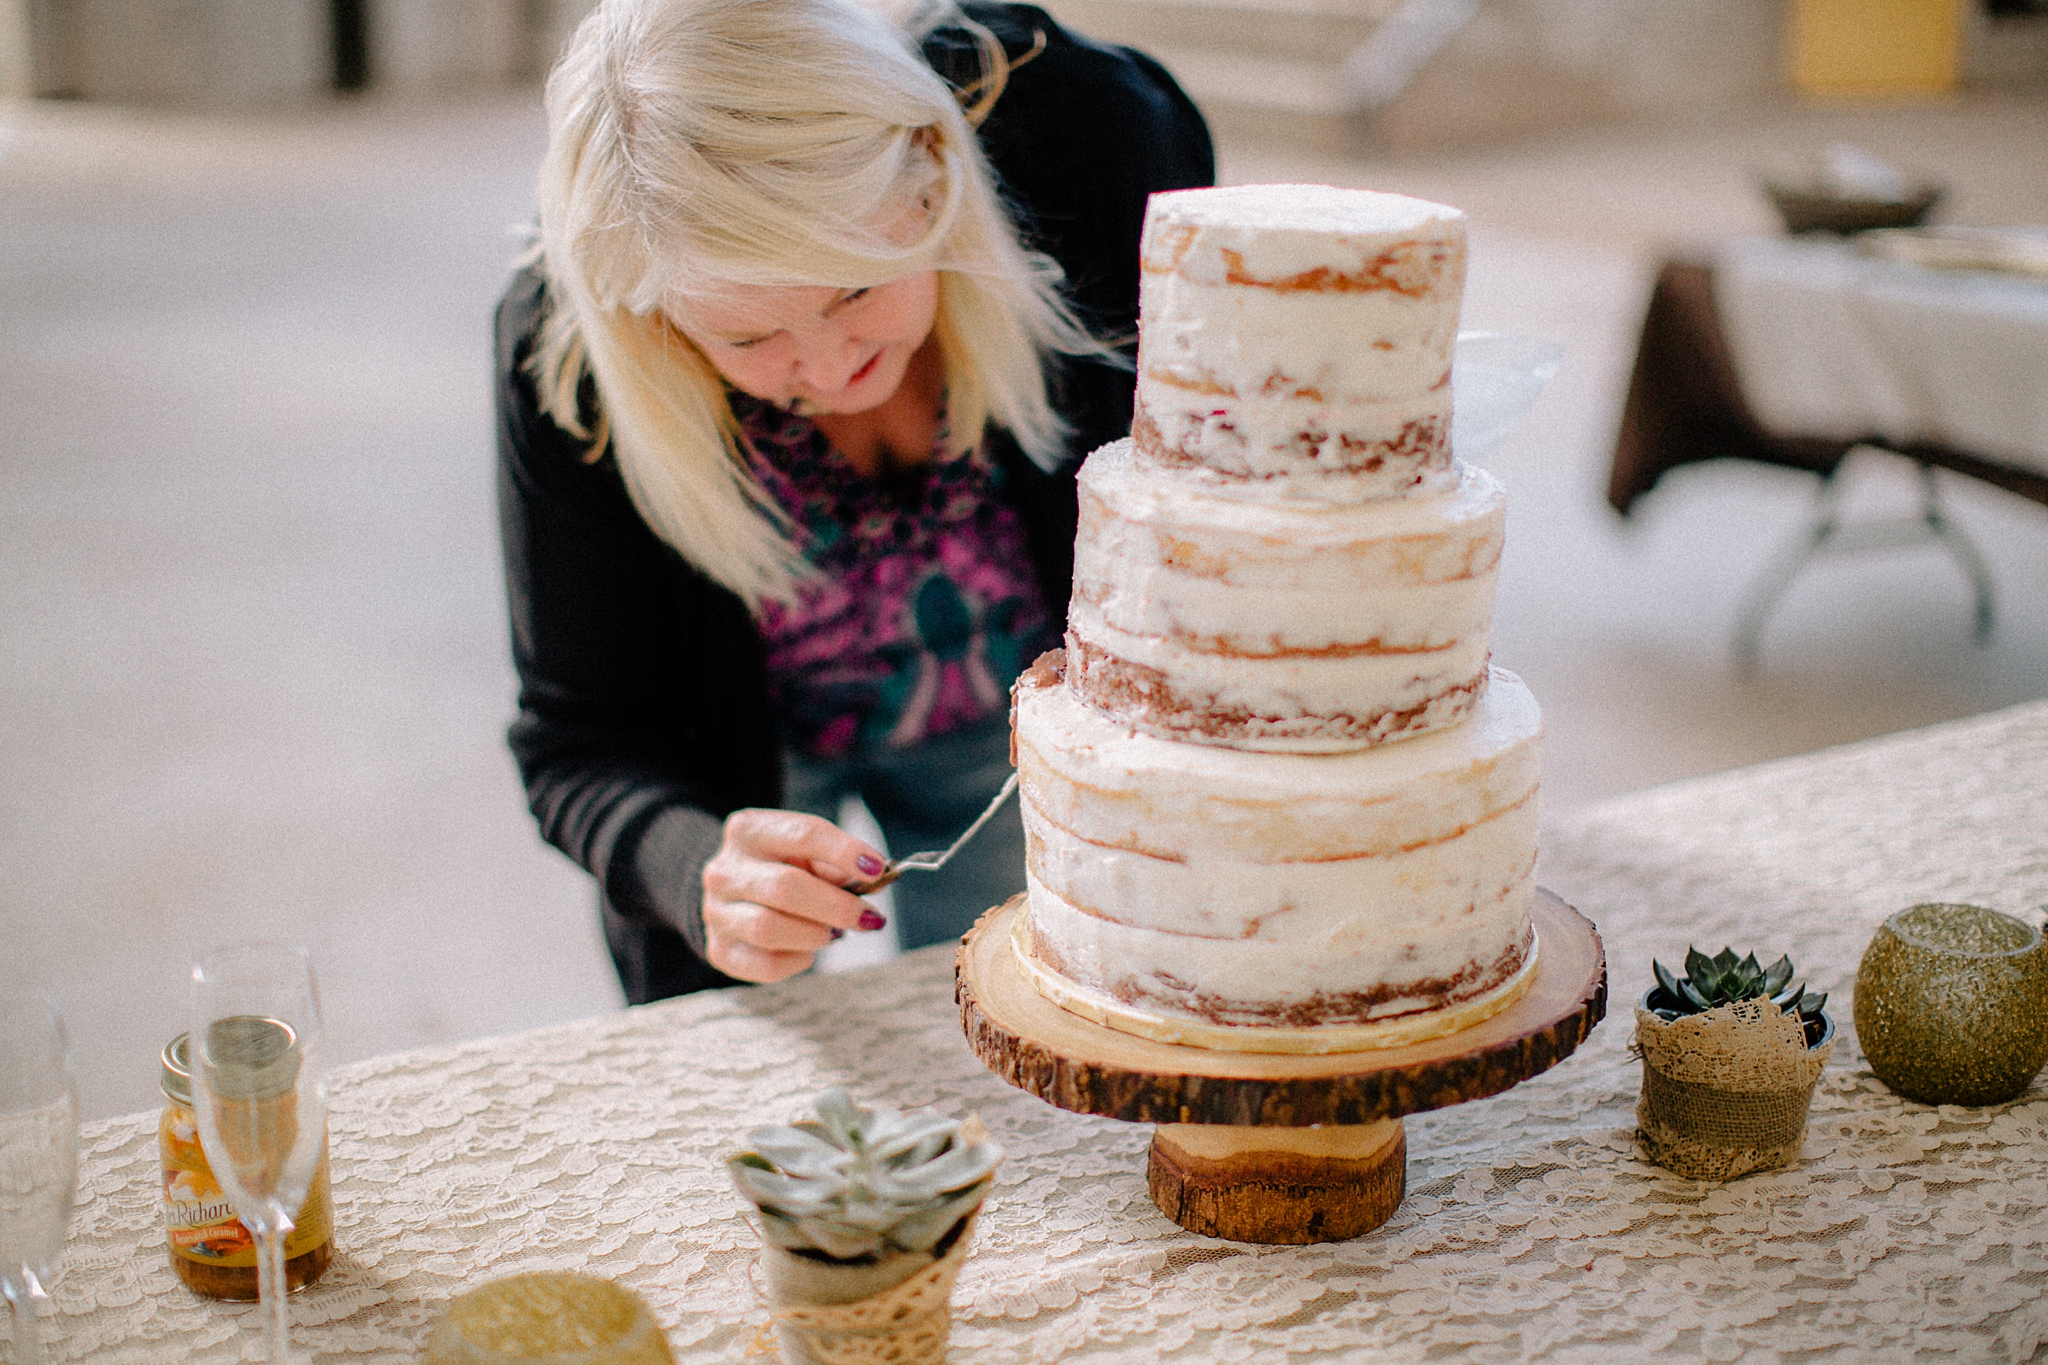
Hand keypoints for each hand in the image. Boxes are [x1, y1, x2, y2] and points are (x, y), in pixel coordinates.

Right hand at [702, 808, 887, 982]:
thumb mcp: (807, 853)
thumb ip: (839, 863)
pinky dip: (798, 961)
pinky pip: (765, 965)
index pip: (803, 834)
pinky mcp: (720, 950)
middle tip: (869, 918)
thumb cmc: (782, 868)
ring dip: (815, 934)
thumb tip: (876, 878)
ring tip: (834, 933)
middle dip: (836, 905)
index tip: (876, 869)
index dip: (844, 852)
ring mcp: (717, 912)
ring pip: (768, 928)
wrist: (733, 892)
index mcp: (749, 830)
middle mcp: (725, 869)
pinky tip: (808, 950)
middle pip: (784, 887)